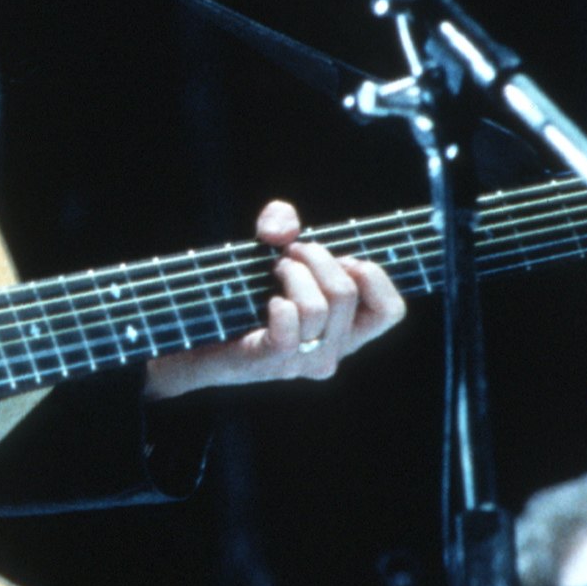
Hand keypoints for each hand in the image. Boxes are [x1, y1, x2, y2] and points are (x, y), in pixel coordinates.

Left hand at [143, 200, 405, 398]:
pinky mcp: (271, 361)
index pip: (391, 311)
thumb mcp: (271, 251)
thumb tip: (282, 230)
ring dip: (292, 272)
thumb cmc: (242, 295)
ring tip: (273, 268)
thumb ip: (281, 223)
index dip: (371, 276)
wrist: (195, 341)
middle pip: (346, 293)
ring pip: (318, 305)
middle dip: (317, 257)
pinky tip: (267, 300)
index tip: (341, 259)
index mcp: (345, 333)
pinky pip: (290, 329)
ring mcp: (302, 362)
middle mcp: (332, 352)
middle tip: (288, 253)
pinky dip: (279, 304)